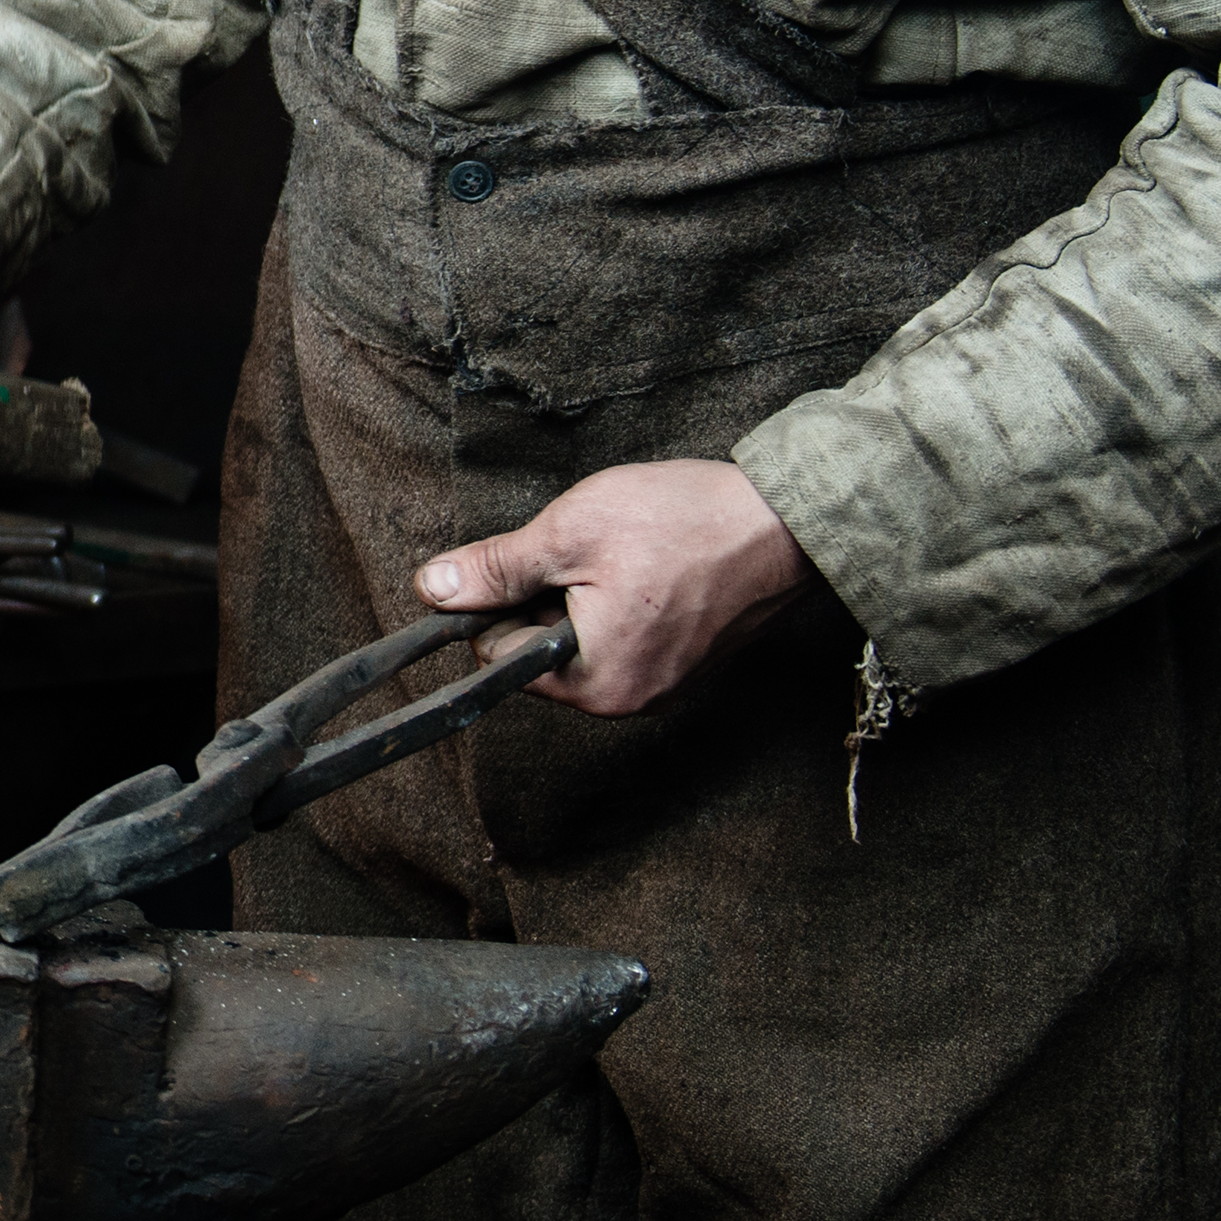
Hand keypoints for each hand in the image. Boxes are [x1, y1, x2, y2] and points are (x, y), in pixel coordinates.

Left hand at [420, 459, 818, 718]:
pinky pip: (623, 633)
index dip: (500, 600)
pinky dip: (622, 596)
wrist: (788, 520)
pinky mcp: (684, 661)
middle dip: (547, 595)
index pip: (497, 655)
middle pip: (538, 649)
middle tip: (590, 549)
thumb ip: (495, 569)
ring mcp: (660, 684)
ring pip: (580, 636)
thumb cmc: (686, 523)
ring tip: (627, 552)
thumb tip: (432, 590)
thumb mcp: (570, 533)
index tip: (533, 559)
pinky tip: (652, 562)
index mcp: (592, 684)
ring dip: (584, 591)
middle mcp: (626, 699)